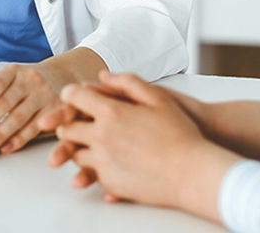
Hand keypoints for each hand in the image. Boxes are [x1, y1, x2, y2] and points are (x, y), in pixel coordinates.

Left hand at [0, 63, 62, 154]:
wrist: (62, 75)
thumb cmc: (30, 81)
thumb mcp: (13, 78)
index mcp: (15, 71)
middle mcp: (30, 80)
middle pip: (5, 104)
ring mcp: (44, 95)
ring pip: (19, 118)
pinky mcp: (55, 110)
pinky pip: (34, 128)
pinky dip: (18, 140)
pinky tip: (6, 147)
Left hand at [39, 83, 214, 190]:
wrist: (192, 172)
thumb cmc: (180, 133)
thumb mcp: (157, 97)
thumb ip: (127, 82)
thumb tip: (103, 76)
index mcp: (111, 113)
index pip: (74, 98)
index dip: (71, 94)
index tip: (74, 96)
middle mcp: (102, 138)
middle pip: (68, 130)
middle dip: (68, 124)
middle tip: (75, 123)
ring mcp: (104, 163)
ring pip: (77, 156)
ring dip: (80, 148)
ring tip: (92, 144)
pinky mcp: (111, 183)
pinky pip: (93, 174)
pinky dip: (96, 168)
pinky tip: (110, 163)